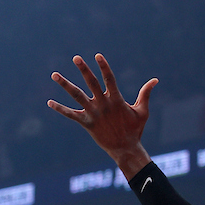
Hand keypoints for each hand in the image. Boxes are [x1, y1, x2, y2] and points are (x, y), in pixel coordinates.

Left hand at [48, 54, 156, 176]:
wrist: (125, 149)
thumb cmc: (135, 130)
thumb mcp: (142, 111)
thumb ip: (145, 94)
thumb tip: (155, 80)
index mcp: (116, 99)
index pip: (109, 78)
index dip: (103, 66)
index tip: (97, 55)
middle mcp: (103, 104)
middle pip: (92, 83)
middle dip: (84, 69)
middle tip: (76, 57)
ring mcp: (93, 114)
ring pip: (77, 96)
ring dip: (65, 84)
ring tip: (54, 74)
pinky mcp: (86, 123)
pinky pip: (70, 115)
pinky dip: (60, 109)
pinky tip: (49, 102)